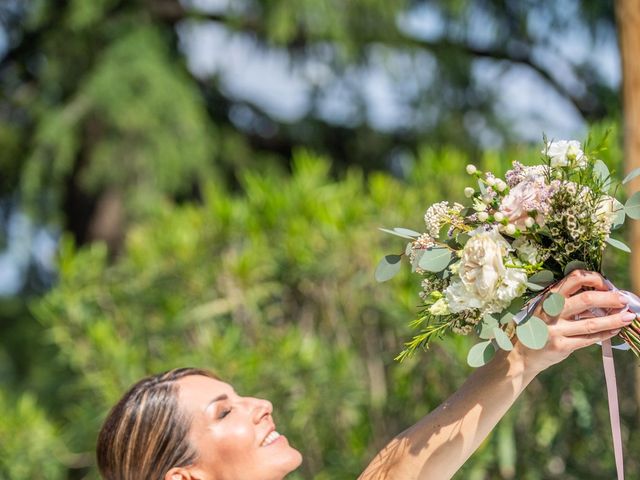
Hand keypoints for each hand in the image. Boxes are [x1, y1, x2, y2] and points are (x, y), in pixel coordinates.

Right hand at [512, 269, 633, 374]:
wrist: (521, 353)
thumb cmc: (538, 327)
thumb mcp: (546, 308)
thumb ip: (567, 301)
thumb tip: (601, 296)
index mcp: (548, 297)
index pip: (574, 279)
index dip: (594, 279)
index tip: (606, 284)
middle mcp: (550, 311)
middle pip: (587, 299)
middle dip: (610, 298)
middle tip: (624, 300)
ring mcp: (555, 329)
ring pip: (592, 323)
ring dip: (614, 319)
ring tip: (628, 317)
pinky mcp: (561, 346)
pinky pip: (589, 339)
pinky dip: (605, 334)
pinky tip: (615, 331)